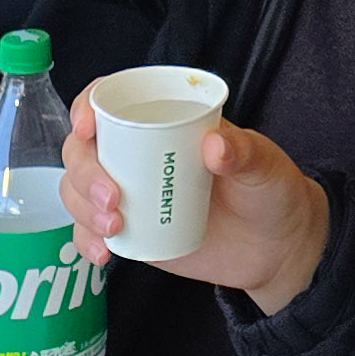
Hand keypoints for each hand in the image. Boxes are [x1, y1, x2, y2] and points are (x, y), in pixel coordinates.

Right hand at [58, 92, 327, 310]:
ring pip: (78, 190)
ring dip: (82, 207)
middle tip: (111, 197)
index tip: (87, 128)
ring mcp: (130, 194)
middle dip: (84, 171)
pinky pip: (90, 232)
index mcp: (166, 122)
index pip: (111, 101)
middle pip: (83, 149)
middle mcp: (138, 154)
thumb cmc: (271, 191)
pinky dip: (86, 240)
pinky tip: (103, 254)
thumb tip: (213, 145)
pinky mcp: (131, 232)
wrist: (277, 249)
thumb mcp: (265, 165)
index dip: (87, 106)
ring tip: (114, 228)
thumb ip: (244, 152)